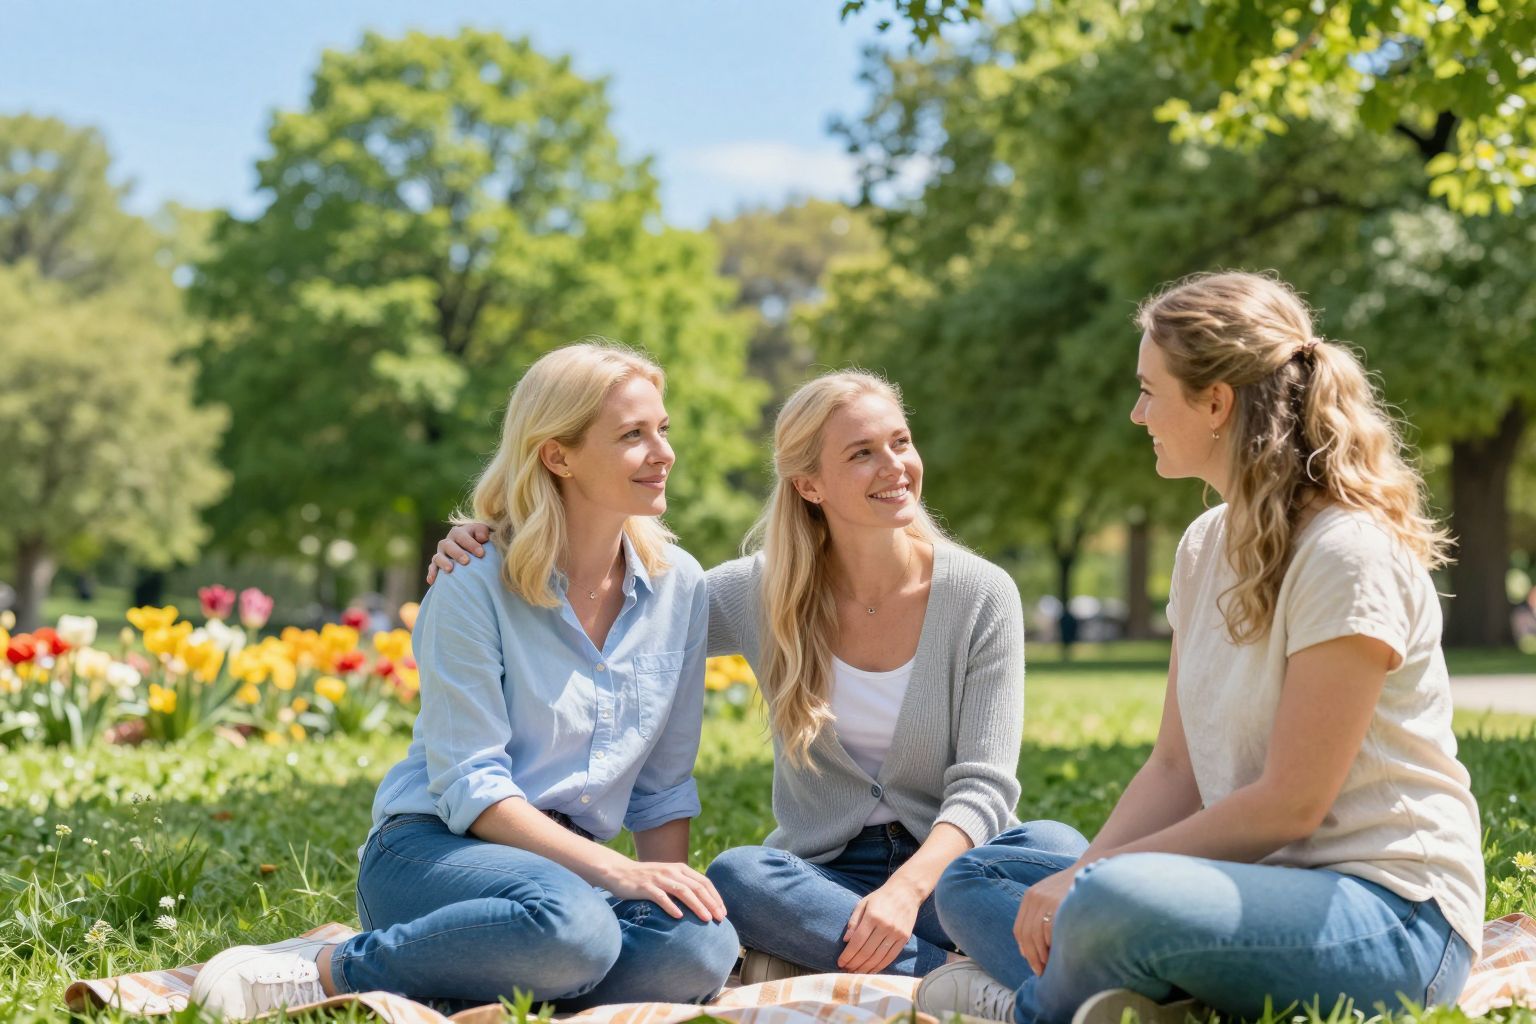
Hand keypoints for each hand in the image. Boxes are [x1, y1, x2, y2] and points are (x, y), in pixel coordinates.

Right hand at [426, 523, 490, 583]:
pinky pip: (432, 568)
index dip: (471, 544)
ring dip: (443, 562)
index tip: (481, 553)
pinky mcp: (436, 565)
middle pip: (448, 545)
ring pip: (438, 556)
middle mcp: (447, 542)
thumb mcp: (482, 533)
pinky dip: (432, 573)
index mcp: (458, 533)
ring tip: (449, 570)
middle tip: (466, 561)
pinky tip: (432, 581)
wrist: (471, 549)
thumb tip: (482, 537)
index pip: (462, 536)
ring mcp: (441, 554)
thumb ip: (482, 532)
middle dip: (457, 553)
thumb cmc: (479, 541)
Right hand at [597, 859, 727, 922]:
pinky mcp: (645, 887)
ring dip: (697, 905)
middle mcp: (672, 871)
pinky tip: (679, 917)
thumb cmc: (647, 879)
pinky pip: (661, 897)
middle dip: (711, 903)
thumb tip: (704, 904)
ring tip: (706, 918)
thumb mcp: (668, 878)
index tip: (723, 912)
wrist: (620, 872)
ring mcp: (659, 878)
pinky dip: (671, 906)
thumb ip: (684, 886)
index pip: (704, 882)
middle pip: (696, 887)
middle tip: (720, 919)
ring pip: (683, 891)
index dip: (715, 897)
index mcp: (680, 868)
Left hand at [839, 880, 921, 973]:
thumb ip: (854, 921)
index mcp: (872, 916)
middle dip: (855, 964)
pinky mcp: (904, 938)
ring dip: (866, 968)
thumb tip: (846, 940)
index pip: (857, 941)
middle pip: (867, 952)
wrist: (906, 891)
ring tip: (856, 973)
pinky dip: (880, 966)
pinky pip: (890, 957)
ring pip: (879, 957)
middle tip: (846, 971)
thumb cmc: (881, 897)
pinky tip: (871, 970)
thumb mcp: (863, 903)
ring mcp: (896, 933)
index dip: (848, 955)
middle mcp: (885, 926)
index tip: (840, 963)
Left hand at [1014, 867, 1073, 975]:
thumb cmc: (1075, 889)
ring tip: (1048, 967)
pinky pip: (1048, 931)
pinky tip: (1056, 955)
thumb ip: (1040, 915)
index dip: (1024, 949)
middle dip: (1031, 956)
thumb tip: (1028, 947)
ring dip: (1040, 955)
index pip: (1020, 929)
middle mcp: (1034, 898)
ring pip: (1035, 935)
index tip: (1032, 962)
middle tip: (1040, 971)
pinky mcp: (1058, 904)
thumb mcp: (1052, 895)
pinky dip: (1050, 946)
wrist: (1092, 870)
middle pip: (1025, 934)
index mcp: (1030, 897)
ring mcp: (1045, 900)